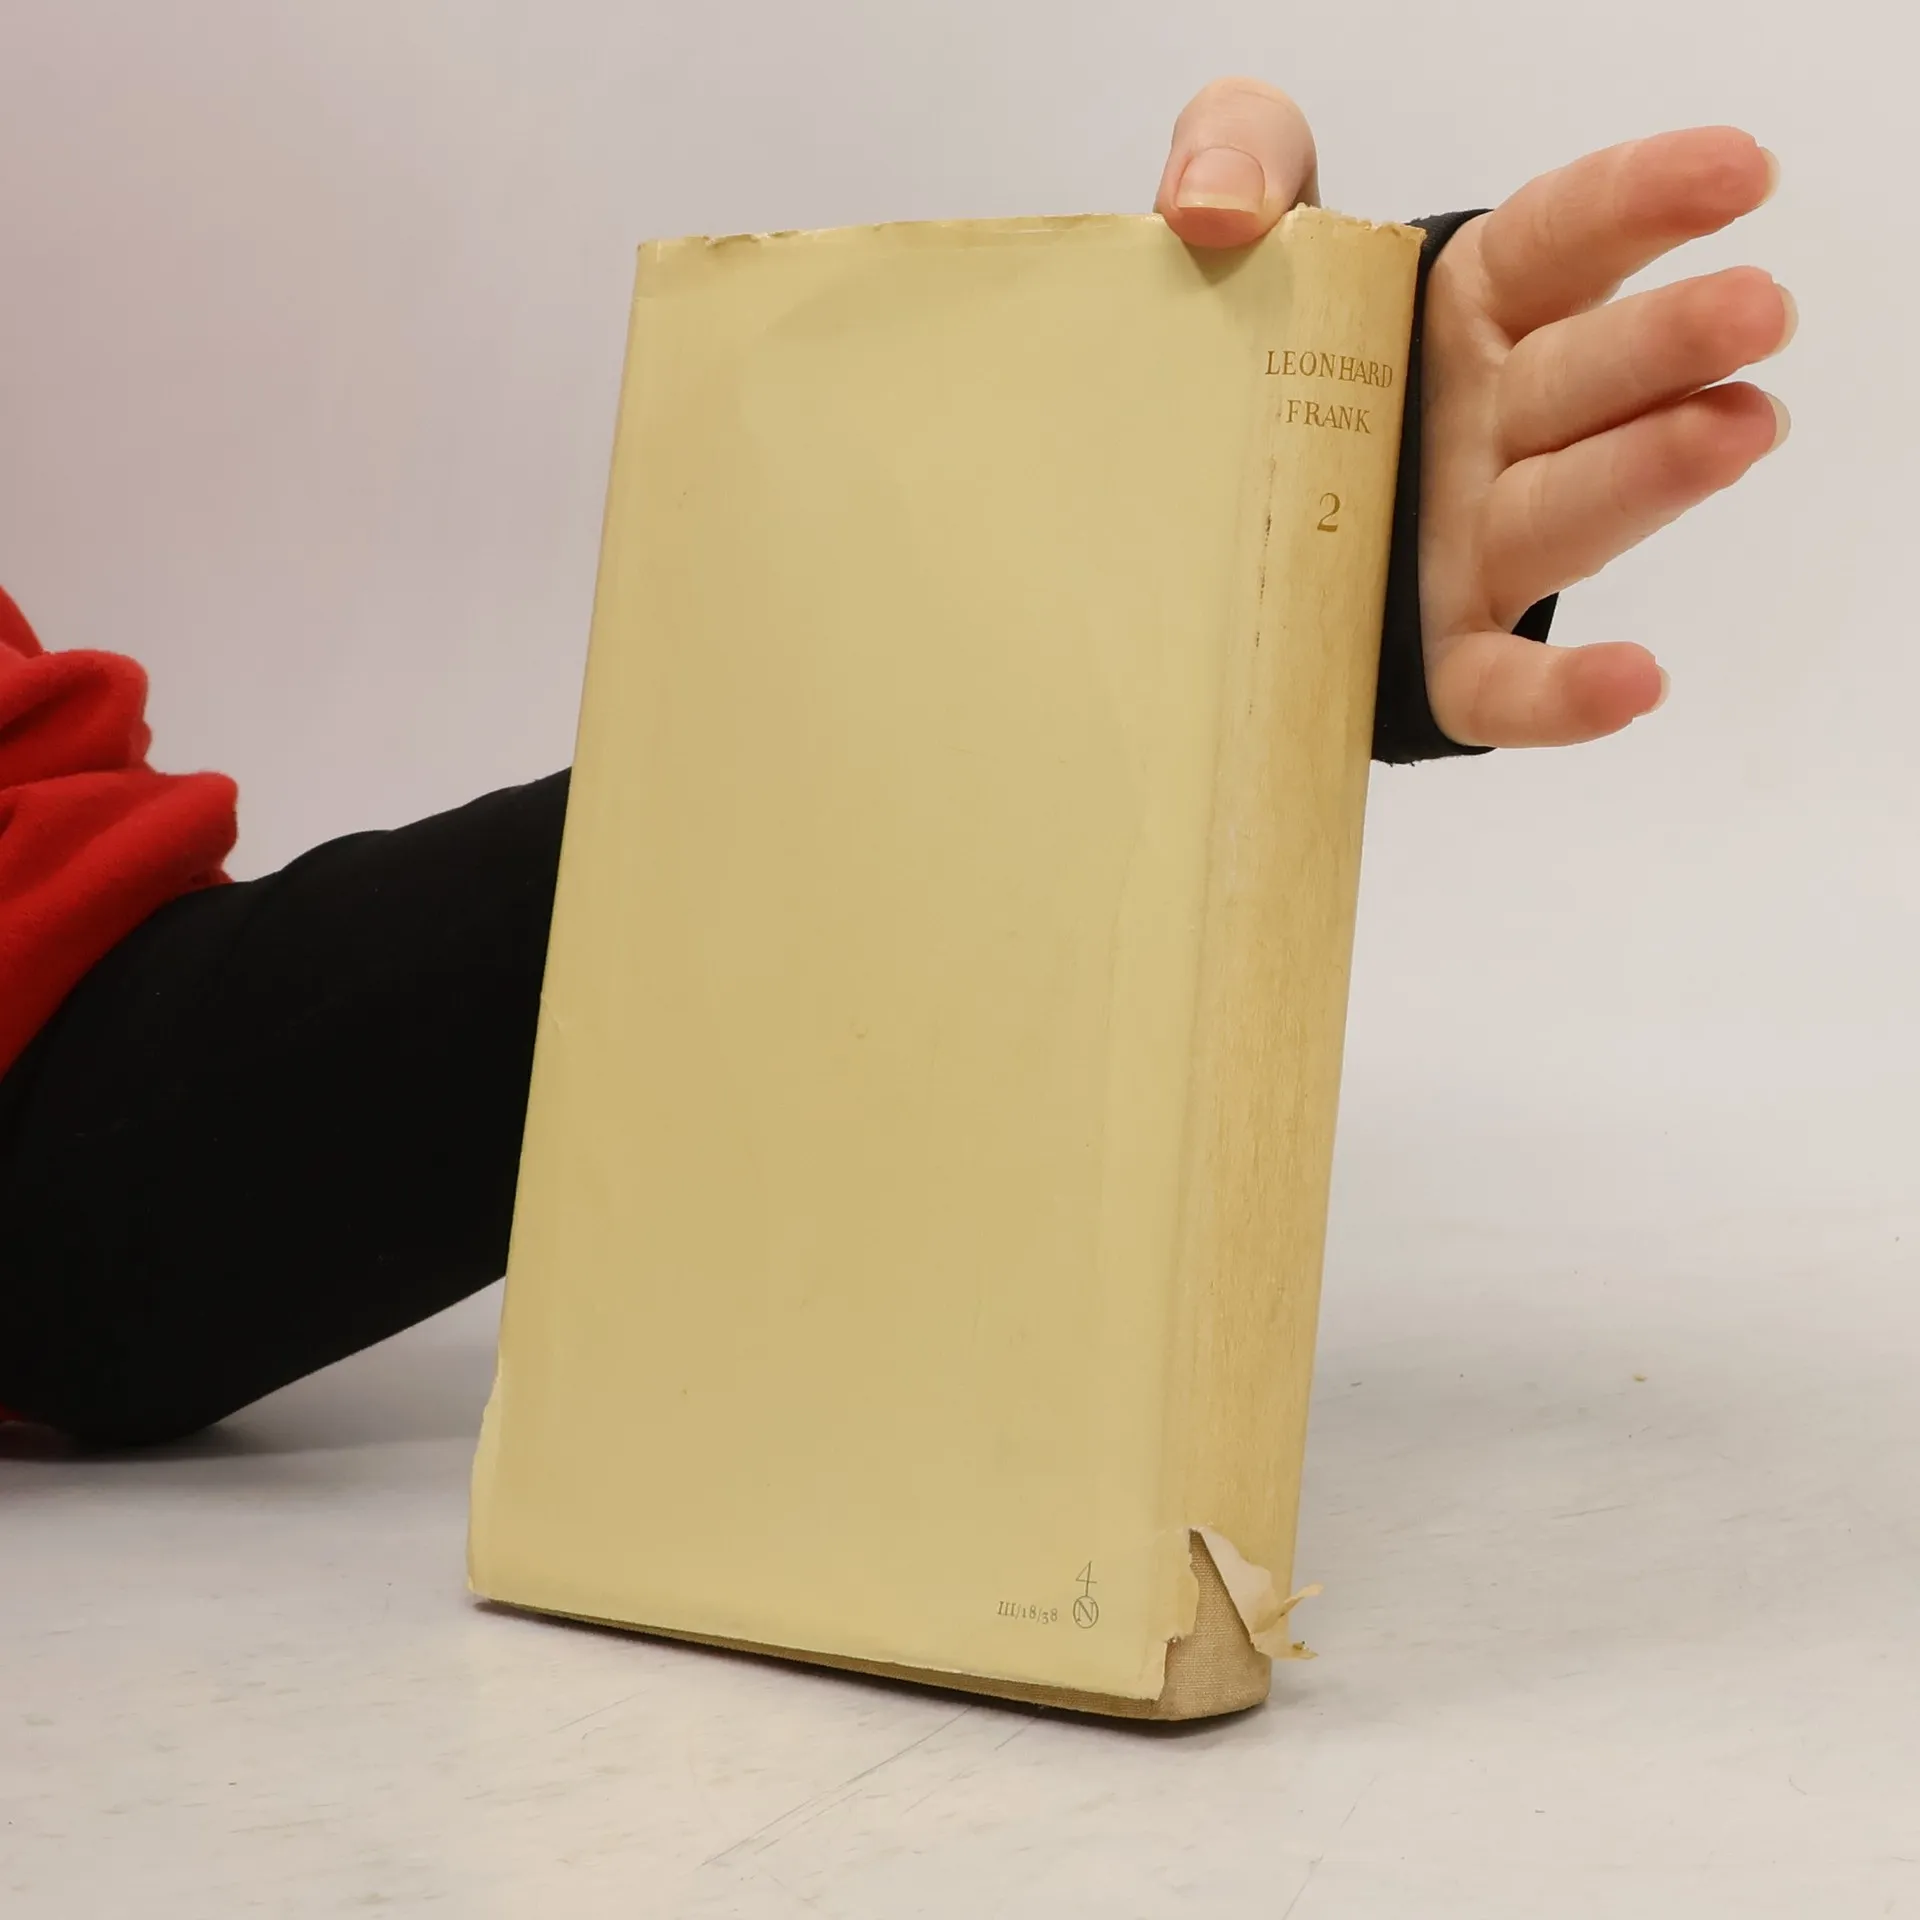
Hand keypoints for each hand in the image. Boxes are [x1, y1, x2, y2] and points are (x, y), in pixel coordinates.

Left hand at [1155, 82, 1793, 747]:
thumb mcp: (1238, 231)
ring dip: (1655, 473)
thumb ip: (1240, 153)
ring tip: (1737, 432)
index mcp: (1458, 315)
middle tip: (1752, 312)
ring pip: (1571, 511)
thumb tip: (1215, 207)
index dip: (1645, 200)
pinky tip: (1631, 684)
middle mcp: (1490, 426)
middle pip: (1589, 377)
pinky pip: (1500, 684)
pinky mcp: (1434, 653)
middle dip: (1670, 343)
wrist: (1178, 528)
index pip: (1564, 241)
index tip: (1739, 172)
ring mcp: (1472, 543)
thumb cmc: (1243, 372)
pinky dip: (1561, 694)